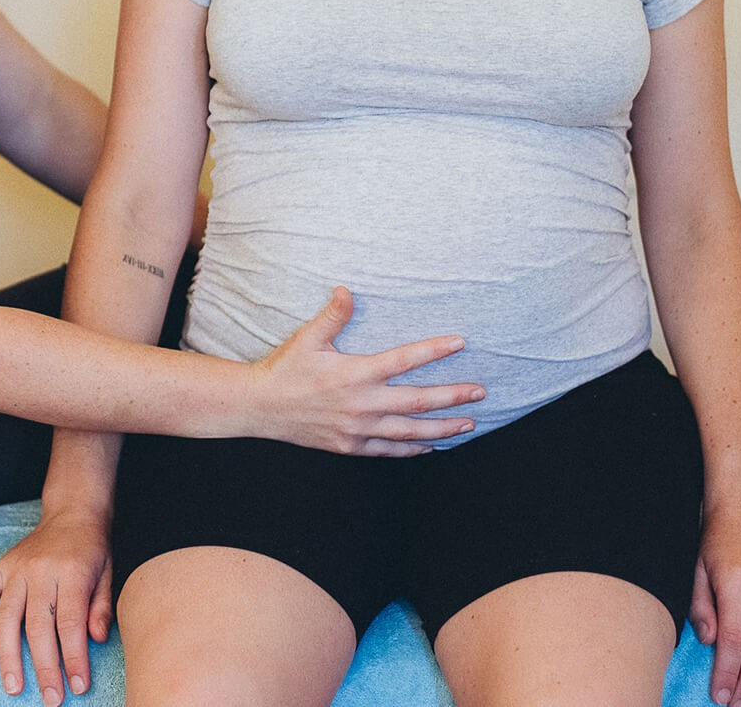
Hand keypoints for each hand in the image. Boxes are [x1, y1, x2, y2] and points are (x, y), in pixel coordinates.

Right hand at [0, 507, 112, 704]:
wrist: (73, 512)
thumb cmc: (92, 549)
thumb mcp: (108, 573)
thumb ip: (101, 607)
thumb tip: (95, 640)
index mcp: (72, 572)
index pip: (71, 622)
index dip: (74, 657)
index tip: (79, 685)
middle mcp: (41, 570)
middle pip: (39, 626)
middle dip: (45, 667)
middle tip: (51, 698)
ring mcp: (17, 569)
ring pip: (8, 617)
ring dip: (9, 656)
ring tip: (13, 687)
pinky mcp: (1, 567)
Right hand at [251, 286, 484, 454]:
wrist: (260, 407)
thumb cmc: (285, 369)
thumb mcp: (308, 338)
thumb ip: (333, 316)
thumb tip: (347, 290)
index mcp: (355, 373)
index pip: (404, 360)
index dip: (434, 350)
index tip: (459, 343)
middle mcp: (362, 404)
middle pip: (418, 401)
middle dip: (453, 397)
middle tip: (480, 392)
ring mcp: (358, 429)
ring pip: (410, 431)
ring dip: (442, 427)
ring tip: (468, 423)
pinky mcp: (351, 447)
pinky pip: (389, 450)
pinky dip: (412, 448)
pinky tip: (430, 446)